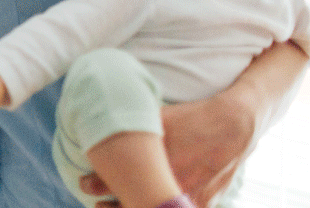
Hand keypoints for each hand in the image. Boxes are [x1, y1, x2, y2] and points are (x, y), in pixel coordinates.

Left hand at [78, 94, 251, 207]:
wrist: (232, 126)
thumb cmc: (190, 119)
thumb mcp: (157, 117)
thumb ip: (131, 124)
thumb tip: (102, 120)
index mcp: (157, 160)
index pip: (118, 179)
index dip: (97, 183)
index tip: (84, 182)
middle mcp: (172, 181)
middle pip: (134, 202)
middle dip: (111, 206)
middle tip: (97, 204)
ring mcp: (188, 195)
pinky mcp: (203, 202)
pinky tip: (152, 207)